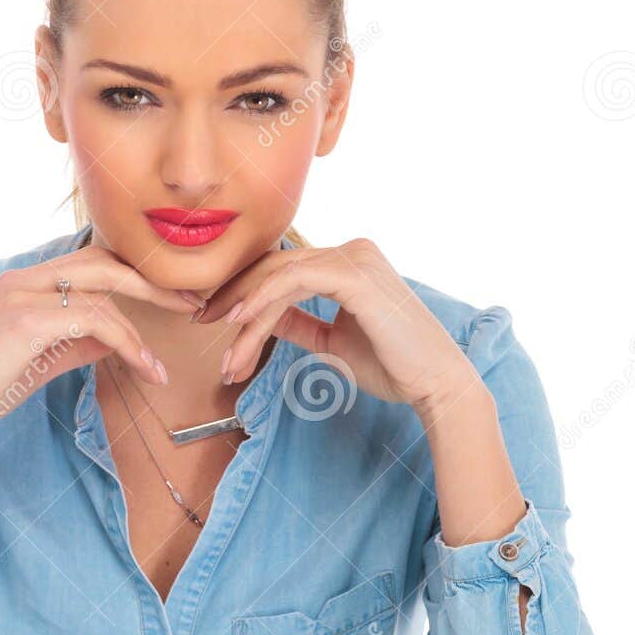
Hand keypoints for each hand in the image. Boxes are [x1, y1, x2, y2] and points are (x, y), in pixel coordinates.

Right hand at [0, 246, 196, 444]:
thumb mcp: (39, 359)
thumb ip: (77, 342)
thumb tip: (116, 339)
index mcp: (24, 281)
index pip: (91, 262)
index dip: (134, 276)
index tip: (170, 297)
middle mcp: (24, 278)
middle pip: (104, 262)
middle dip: (152, 283)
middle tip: (192, 304)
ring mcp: (23, 294)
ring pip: (103, 293)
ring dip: (141, 329)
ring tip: (161, 366)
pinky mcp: (26, 320)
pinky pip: (94, 320)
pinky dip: (126, 343)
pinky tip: (143, 368)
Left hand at [200, 237, 477, 411]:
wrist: (433, 384)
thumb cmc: (393, 366)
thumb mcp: (332, 342)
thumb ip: (299, 323)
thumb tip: (262, 316)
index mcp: (348, 262)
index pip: (282, 268)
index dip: (244, 291)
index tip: (214, 318)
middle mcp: (351, 250)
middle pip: (274, 266)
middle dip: (233, 297)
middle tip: (200, 323)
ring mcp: (355, 257)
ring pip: (278, 277)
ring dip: (245, 315)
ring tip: (227, 351)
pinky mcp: (354, 274)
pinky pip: (294, 281)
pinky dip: (264, 300)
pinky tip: (243, 322)